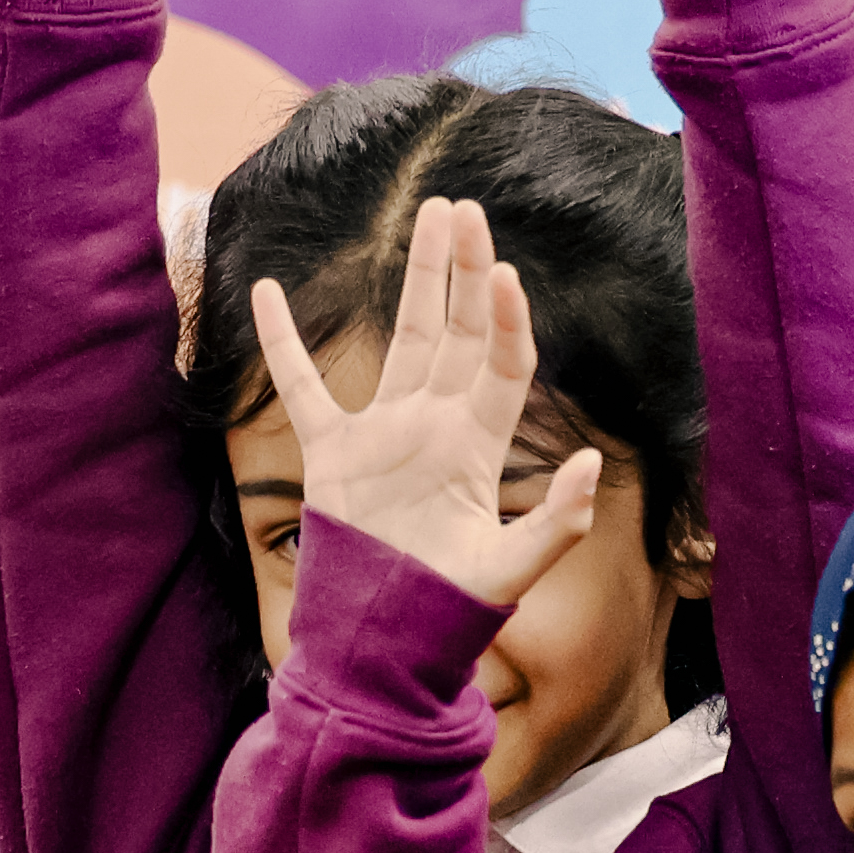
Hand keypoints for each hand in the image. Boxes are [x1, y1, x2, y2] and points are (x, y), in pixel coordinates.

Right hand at [244, 201, 619, 630]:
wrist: (382, 643)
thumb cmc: (448, 612)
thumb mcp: (510, 573)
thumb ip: (553, 524)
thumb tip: (587, 465)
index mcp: (480, 448)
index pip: (501, 366)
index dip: (504, 320)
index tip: (503, 273)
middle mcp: (437, 426)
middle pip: (457, 330)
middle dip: (463, 270)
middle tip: (466, 209)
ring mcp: (384, 434)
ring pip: (403, 337)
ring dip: (416, 277)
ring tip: (429, 215)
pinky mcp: (332, 452)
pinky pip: (303, 387)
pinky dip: (283, 343)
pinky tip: (266, 292)